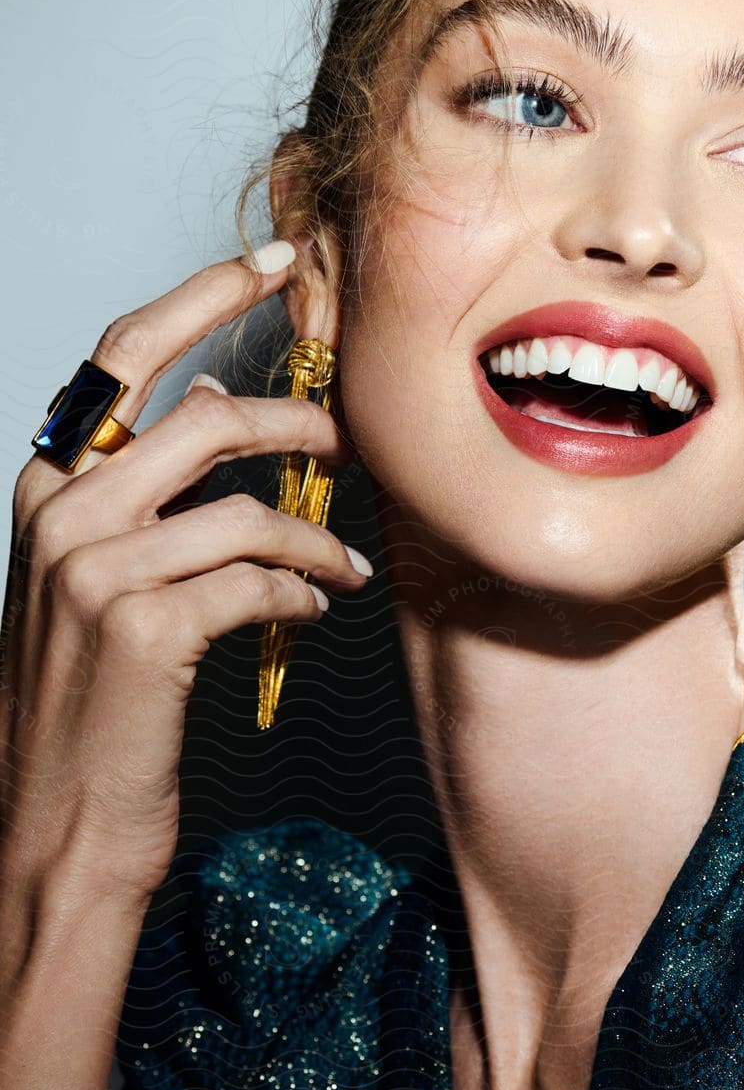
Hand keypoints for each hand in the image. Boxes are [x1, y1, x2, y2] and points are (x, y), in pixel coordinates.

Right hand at [0, 246, 368, 908]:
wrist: (53, 825)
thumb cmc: (89, 702)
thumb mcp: (94, 580)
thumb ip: (145, 498)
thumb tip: (228, 416)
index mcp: (46, 485)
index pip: (123, 356)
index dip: (204, 295)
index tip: (275, 263)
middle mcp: (60, 512)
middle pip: (207, 420)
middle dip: (300, 422)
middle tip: (351, 443)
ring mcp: (96, 569)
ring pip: (247, 507)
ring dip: (317, 536)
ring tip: (345, 567)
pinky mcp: (143, 630)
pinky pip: (259, 580)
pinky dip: (305, 592)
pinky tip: (316, 613)